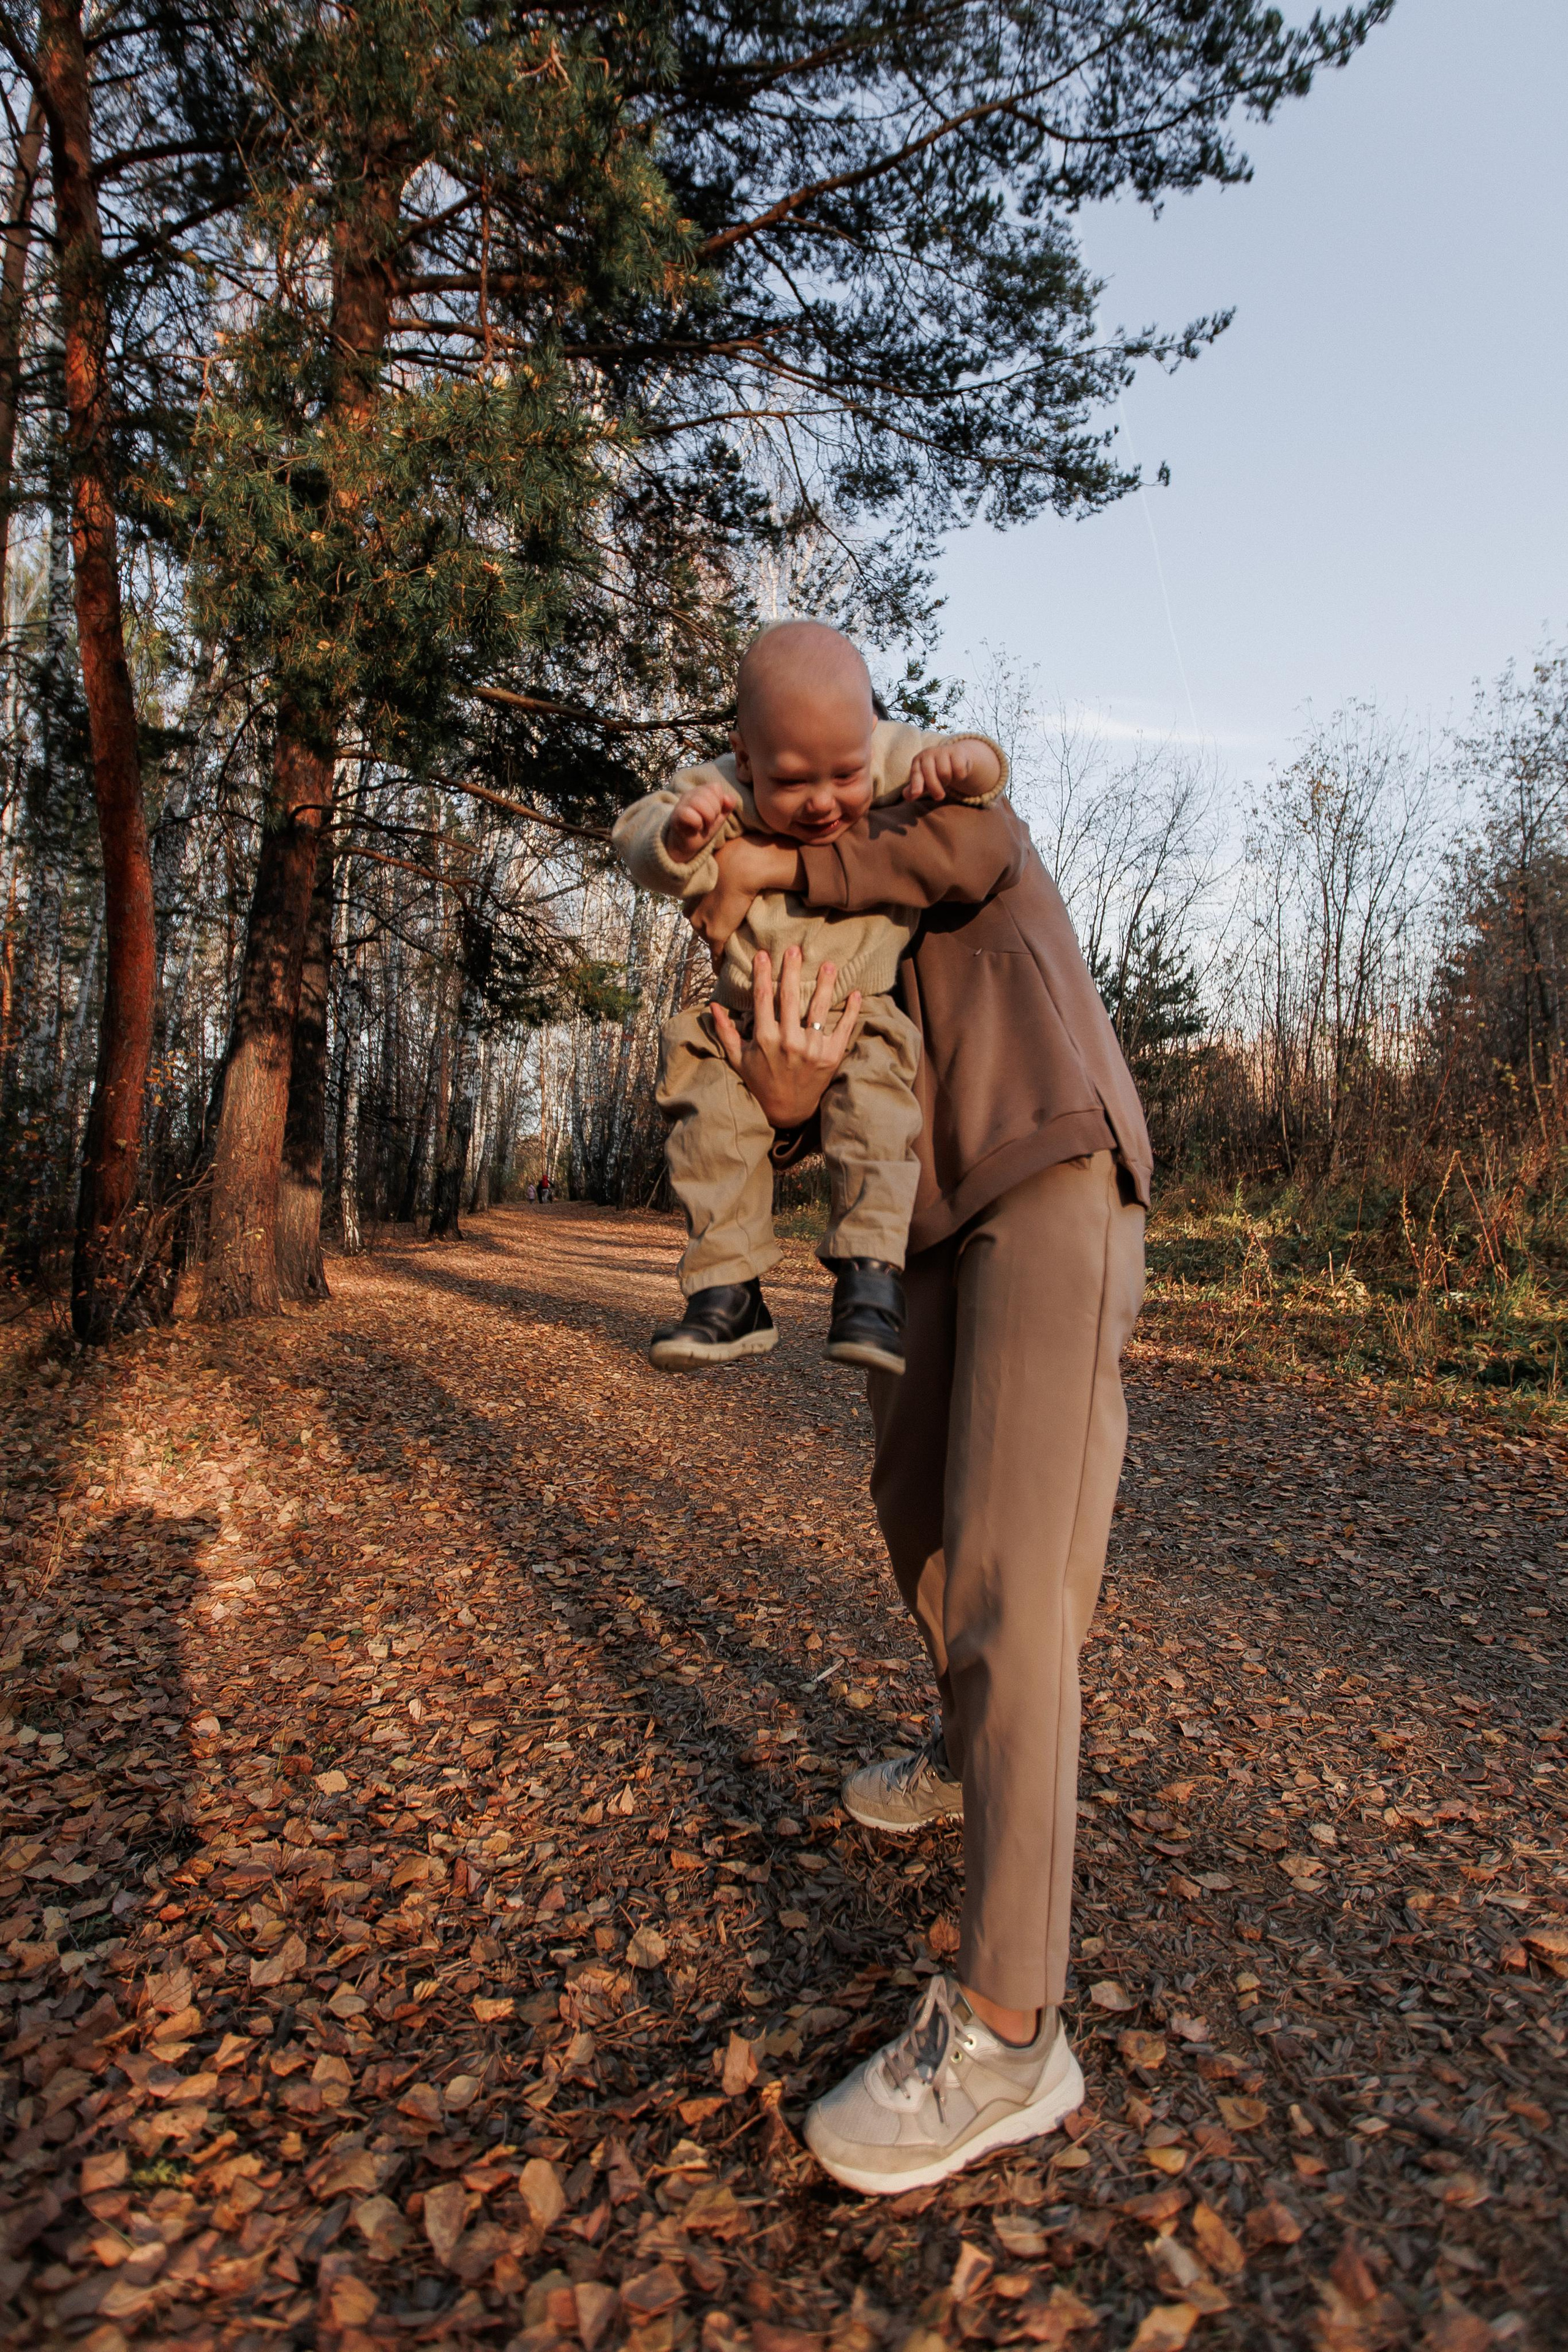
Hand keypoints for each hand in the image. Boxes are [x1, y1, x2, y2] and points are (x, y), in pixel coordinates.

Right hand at [664, 775, 740, 861]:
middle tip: (709, 822)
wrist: (688, 844)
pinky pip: (688, 813)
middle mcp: (690, 794)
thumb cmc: (704, 827)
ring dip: (707, 817)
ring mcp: (681, 803)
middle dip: (714, 811)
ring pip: (699, 802)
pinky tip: (696, 828)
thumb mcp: (720, 816)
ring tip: (704, 825)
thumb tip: (727, 798)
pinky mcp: (676, 816)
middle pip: (708, 793)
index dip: (720, 802)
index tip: (715, 813)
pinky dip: (697, 823)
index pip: (715, 787)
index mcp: (701, 791)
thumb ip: (728, 805)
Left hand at [687, 834, 802, 962]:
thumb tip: (725, 870)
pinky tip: (721, 970)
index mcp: (690, 893)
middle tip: (726, 928)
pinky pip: (715, 954)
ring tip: (727, 949)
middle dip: (710, 927)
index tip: (715, 914)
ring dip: (717, 943)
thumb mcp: (718, 863)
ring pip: (708, 938)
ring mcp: (703, 924)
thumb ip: (717, 872)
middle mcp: (691, 911)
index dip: (707, 912)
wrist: (741, 864)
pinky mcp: (716, 934)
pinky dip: (718, 963)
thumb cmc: (735, 856)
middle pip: (700, 925)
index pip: (696, 909)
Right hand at [710, 946, 860, 1128]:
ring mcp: (812, 1050)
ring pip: (819, 1009)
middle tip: (796, 949)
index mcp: (765, 1039)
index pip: (763, 998)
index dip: (763, 974)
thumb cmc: (760, 1082)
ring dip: (825, 984)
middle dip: (792, 970)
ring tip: (829, 964)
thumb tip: (713, 1005)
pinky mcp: (832, 1057)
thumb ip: (726, 1032)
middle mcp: (789, 1042)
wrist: (787, 1111)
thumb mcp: (738, 1059)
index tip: (764, 954)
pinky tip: (855, 993)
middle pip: (791, 997)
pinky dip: (851, 1011)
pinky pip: (843, 1029)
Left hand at [904, 736, 1001, 803]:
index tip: (916, 794)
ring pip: (945, 773)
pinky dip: (959, 776)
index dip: (915, 784)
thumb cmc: (935, 771)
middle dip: (935, 789)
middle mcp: (928, 753)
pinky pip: (958, 770)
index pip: (916, 774)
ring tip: (947, 779)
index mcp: (918, 761)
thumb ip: (914, 789)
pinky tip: (957, 773)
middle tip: (939, 797)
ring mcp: (942, 751)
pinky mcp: (957, 751)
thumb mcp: (924, 780)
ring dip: (947, 781)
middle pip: (931, 776)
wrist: (956, 757)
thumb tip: (907, 796)